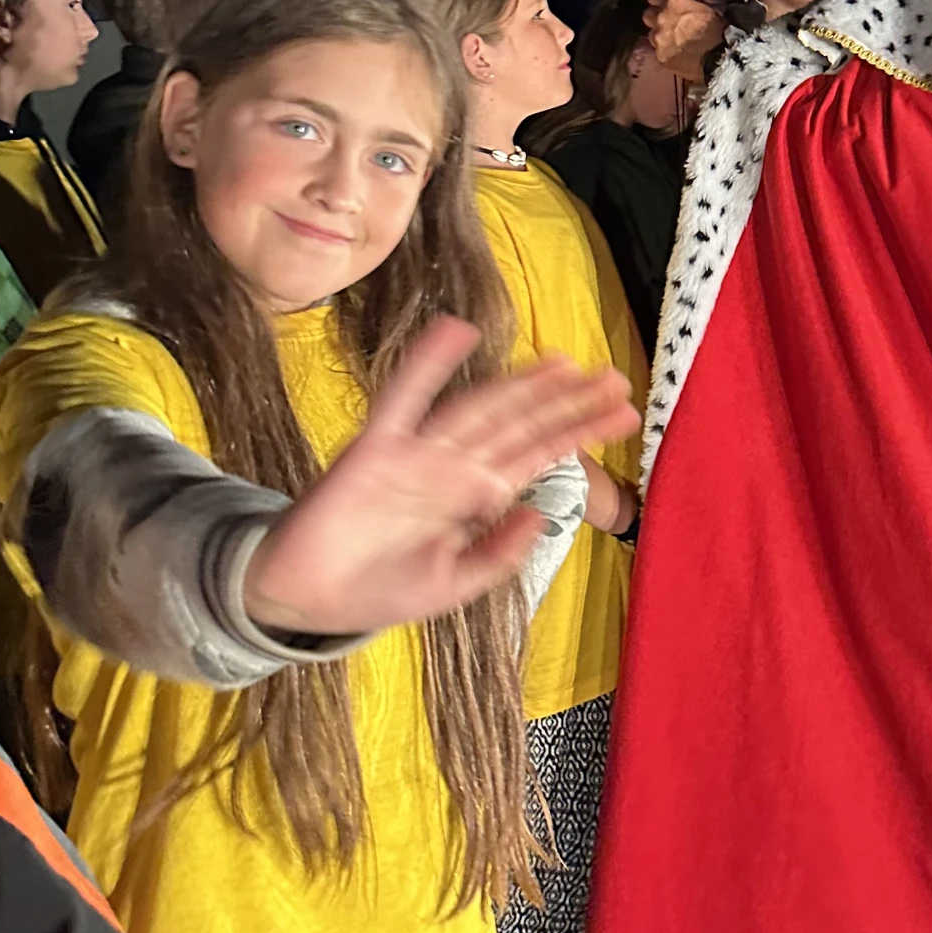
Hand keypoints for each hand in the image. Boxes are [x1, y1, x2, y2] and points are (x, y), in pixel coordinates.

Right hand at [244, 319, 638, 636]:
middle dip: (566, 402)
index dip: (579, 431)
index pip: (538, 455)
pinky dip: (429, 364)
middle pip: (520, 424)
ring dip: (519, 384)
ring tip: (563, 362)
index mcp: (476, 497)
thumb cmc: (381, 590)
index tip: (623, 413)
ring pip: (479, 408)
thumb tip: (542, 516)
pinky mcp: (377, 449)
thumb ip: (498, 555)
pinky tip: (456, 332)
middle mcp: (455, 468)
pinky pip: (405, 399)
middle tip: (613, 377)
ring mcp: (418, 453)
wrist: (308, 599)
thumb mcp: (453, 585)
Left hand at [646, 0, 726, 81]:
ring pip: (652, 34)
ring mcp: (658, 39)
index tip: (666, 5)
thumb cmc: (720, 29)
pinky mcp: (660, 56)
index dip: (660, 0)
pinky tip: (679, 54)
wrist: (720, 58)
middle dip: (657, 18)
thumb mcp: (711, 3)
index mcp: (674, 2)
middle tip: (671, 23)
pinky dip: (666, 51)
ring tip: (677, 41)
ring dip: (661, 36)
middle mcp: (661, 18)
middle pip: (648, 15)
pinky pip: (658, 52)